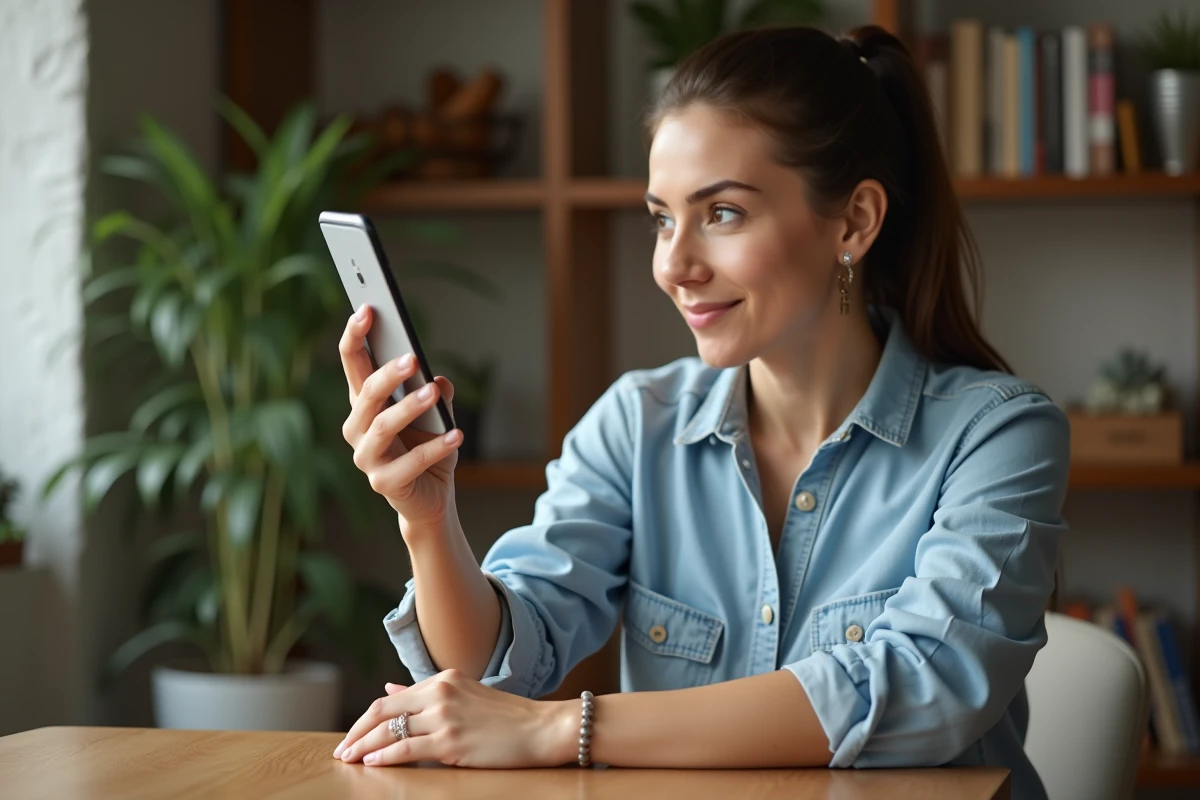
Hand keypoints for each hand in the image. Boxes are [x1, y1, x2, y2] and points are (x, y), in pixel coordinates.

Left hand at [332, 670, 576, 767]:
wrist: (542, 728)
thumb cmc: (507, 716)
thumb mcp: (464, 694)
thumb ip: (424, 693)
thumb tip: (389, 688)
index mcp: (443, 679)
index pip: (390, 699)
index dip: (365, 719)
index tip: (352, 735)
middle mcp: (440, 692)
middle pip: (382, 712)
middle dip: (356, 733)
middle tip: (341, 750)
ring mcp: (445, 716)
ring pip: (389, 732)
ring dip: (363, 747)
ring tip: (349, 760)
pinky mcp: (451, 741)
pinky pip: (406, 750)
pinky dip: (384, 757)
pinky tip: (372, 763)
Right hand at [339, 305, 463, 528]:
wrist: (430, 497)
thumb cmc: (428, 448)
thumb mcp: (438, 415)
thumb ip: (436, 392)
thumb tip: (439, 380)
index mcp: (364, 404)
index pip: (353, 363)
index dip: (355, 336)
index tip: (367, 309)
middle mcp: (357, 428)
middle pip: (366, 394)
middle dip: (387, 374)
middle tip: (412, 358)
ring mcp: (367, 457)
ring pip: (382, 426)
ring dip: (409, 407)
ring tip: (434, 393)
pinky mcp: (384, 482)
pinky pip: (410, 462)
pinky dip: (436, 447)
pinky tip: (457, 435)